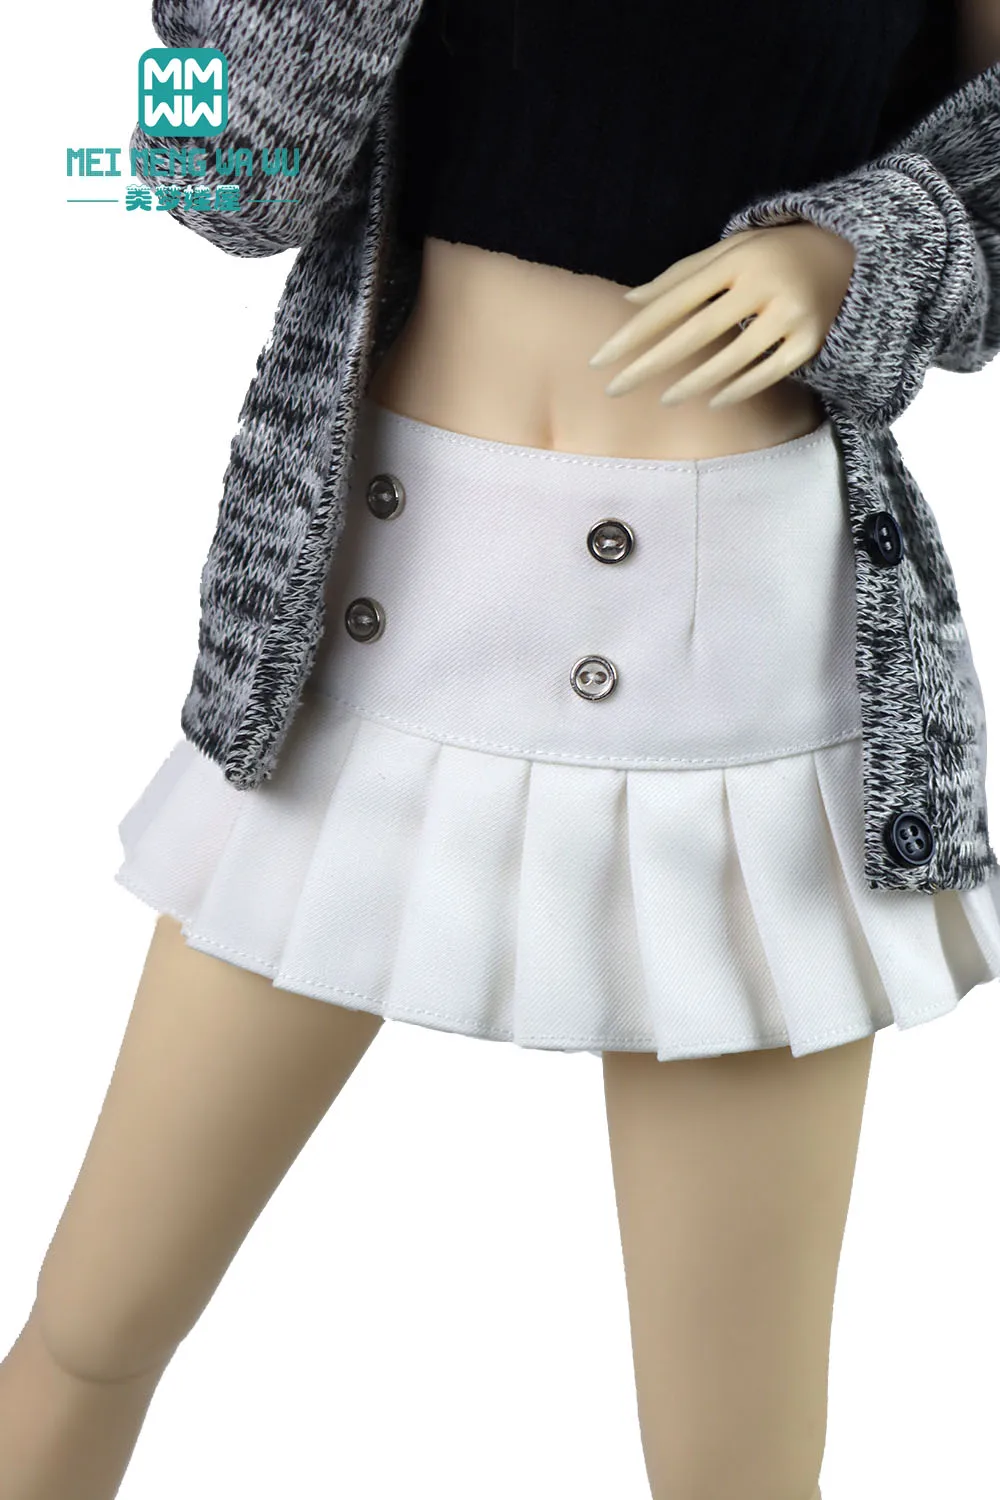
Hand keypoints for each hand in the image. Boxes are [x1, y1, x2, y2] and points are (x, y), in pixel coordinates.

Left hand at [588, 222, 856, 406]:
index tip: (601, 359)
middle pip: (694, 333)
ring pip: (730, 359)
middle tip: (614, 389)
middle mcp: (763, 284)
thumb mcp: (729, 252)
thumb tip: (630, 302)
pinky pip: (767, 373)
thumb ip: (680, 276)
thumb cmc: (771, 255)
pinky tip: (712, 400)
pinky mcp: (810, 340)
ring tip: (663, 398)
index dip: (634, 333)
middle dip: (649, 364)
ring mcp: (790, 313)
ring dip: (691, 383)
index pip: (673, 301)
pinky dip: (737, 388)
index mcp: (736, 259)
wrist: (849, 254)